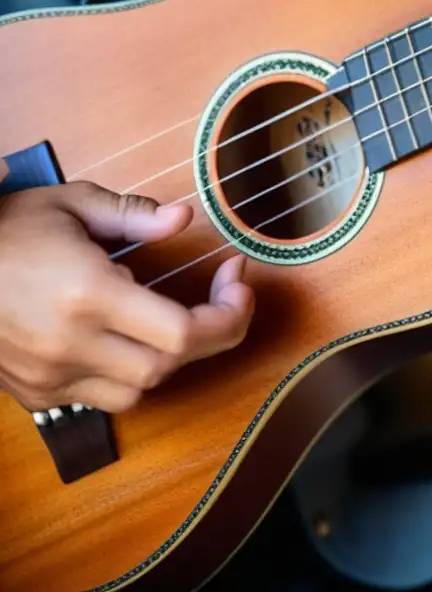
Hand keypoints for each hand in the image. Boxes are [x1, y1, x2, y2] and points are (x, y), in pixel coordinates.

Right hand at [0, 182, 253, 413]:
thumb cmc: (5, 229)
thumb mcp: (69, 203)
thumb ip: (132, 214)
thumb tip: (184, 219)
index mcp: (86, 293)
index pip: (183, 333)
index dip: (229, 315)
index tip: (238, 282)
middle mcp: (71, 343)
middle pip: (170, 365)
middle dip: (212, 333)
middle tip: (225, 298)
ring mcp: (50, 375)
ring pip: (140, 389)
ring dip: (169, 357)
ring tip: (169, 317)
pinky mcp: (36, 393)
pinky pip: (103, 397)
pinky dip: (128, 375)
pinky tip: (125, 338)